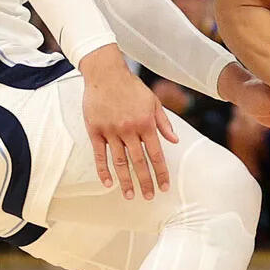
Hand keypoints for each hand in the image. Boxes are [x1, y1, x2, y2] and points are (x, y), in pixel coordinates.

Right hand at [79, 45, 179, 200]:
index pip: (156, 154)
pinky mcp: (95, 130)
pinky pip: (100, 155)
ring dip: (125, 181)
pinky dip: (103, 170)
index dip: (161, 172)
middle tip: (149, 196)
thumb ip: (164, 123)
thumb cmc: (131, 87)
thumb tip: (175, 141)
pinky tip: (108, 183)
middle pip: (139, 162)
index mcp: (146, 123)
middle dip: (145, 182)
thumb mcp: (153, 102)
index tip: (165, 186)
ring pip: (119, 162)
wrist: (105, 73)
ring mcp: (111, 131)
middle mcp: (129, 130)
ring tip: (130, 195)